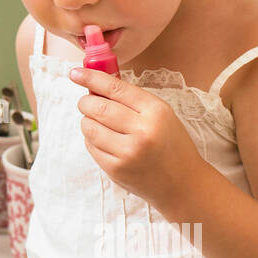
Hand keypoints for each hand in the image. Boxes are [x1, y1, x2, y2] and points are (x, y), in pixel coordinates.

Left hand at [68, 66, 205, 205]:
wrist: (182, 183)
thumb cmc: (170, 144)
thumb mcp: (161, 114)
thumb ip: (131, 99)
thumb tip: (96, 84)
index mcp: (155, 111)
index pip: (115, 88)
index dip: (91, 78)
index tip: (75, 73)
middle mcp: (142, 131)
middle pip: (98, 107)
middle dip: (86, 102)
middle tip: (86, 102)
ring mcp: (127, 153)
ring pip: (89, 127)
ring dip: (87, 121)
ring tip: (98, 123)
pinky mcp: (116, 170)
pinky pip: (91, 146)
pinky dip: (91, 139)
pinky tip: (104, 140)